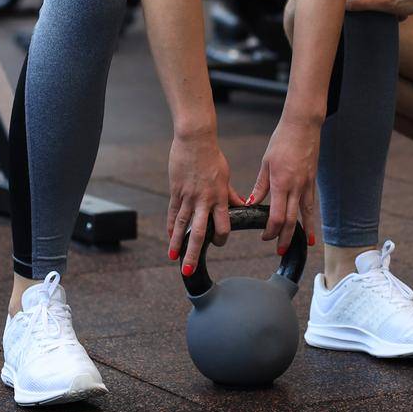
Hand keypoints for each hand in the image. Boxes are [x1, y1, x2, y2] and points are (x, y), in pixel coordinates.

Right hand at [167, 130, 244, 275]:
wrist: (195, 141)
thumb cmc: (213, 157)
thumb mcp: (225, 176)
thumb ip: (231, 195)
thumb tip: (243, 205)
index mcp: (220, 197)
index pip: (222, 225)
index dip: (221, 237)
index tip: (219, 244)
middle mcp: (204, 200)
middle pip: (200, 232)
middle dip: (194, 253)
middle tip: (190, 270)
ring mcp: (188, 197)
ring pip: (182, 226)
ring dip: (177, 244)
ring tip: (173, 259)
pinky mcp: (176, 191)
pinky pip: (172, 213)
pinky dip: (170, 228)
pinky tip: (169, 239)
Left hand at [246, 116, 320, 254]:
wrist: (302, 126)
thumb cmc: (282, 141)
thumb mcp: (266, 163)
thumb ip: (261, 185)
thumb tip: (252, 202)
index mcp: (281, 182)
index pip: (277, 215)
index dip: (272, 230)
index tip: (265, 236)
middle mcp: (296, 186)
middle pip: (292, 219)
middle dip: (286, 237)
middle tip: (281, 251)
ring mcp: (307, 184)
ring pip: (305, 214)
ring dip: (303, 231)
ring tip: (303, 245)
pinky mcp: (313, 180)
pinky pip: (311, 203)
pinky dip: (311, 217)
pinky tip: (311, 226)